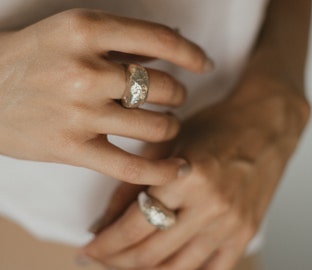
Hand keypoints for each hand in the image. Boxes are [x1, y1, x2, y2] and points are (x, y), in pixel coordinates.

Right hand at [0, 9, 211, 184]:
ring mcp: (79, 112)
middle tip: (172, 99)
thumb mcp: (74, 32)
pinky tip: (178, 168)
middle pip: (163, 87)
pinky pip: (130, 166)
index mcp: (87, 30)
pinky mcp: (73, 149)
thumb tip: (174, 47)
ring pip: (156, 126)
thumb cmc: (35, 57)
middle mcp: (86, 70)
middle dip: (178, 95)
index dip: (192, 55)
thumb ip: (125, 40)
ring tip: (167, 125)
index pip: (161, 39)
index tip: (206, 64)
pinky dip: (161, 170)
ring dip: (172, 126)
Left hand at [82, 75, 309, 269]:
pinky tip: (162, 268)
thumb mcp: (169, 143)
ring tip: (126, 262)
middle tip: (101, 256)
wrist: (264, 125)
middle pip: (151, 253)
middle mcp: (211, 206)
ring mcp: (232, 224)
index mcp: (188, 177)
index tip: (88, 247)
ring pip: (177, 268)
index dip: (105, 243)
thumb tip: (105, 221)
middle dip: (117, 260)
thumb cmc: (216, 126)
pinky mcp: (246, 233)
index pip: (134, 225)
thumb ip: (135, 181)